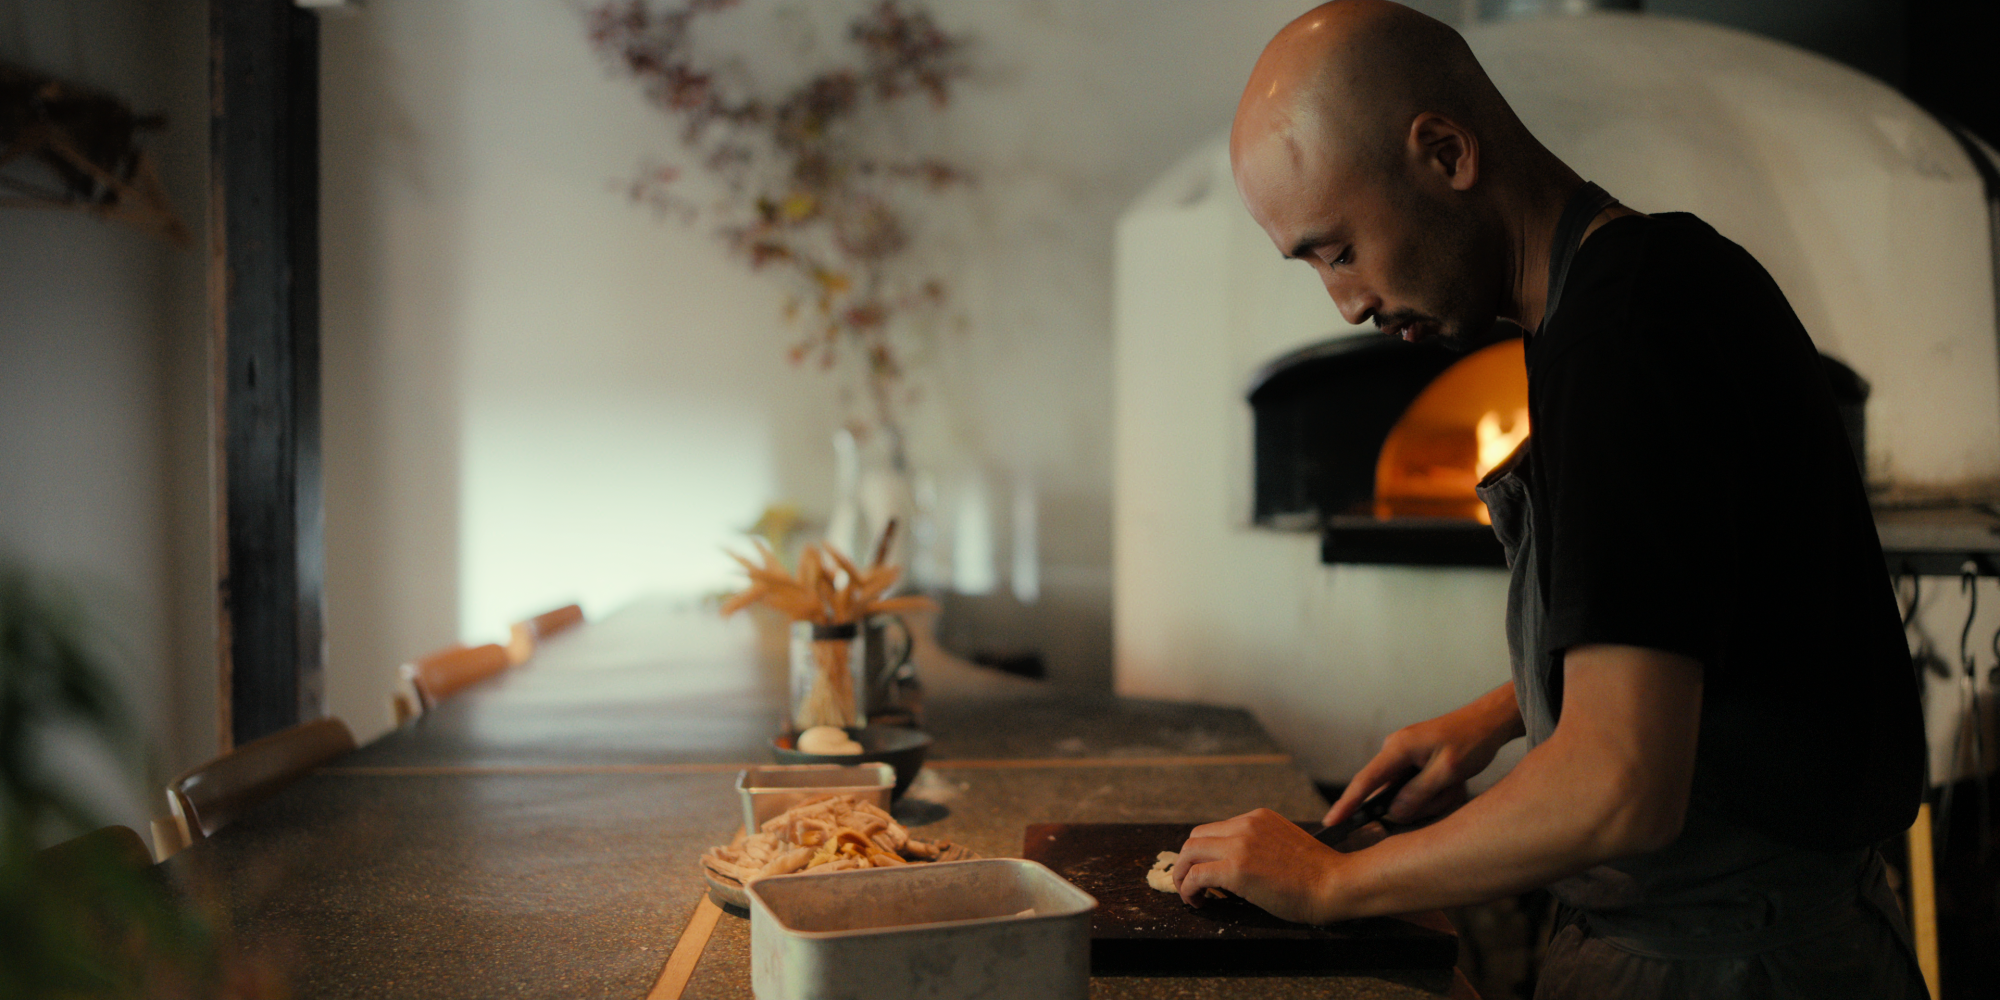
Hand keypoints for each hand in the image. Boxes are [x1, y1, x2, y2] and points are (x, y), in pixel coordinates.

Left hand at [1170, 808, 1349, 924]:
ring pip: (1189, 852)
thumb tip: (1236, 864)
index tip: (1203, 870)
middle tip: (1189, 882)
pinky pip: (1196, 875)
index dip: (1203, 852)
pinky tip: (1197, 901)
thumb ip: (1259, 845)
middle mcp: (1245, 825)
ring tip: (1189, 893)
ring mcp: (1239, 845)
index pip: (1215, 829)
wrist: (1334, 883)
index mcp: (1258, 818)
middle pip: (1196, 838)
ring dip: (1182, 874)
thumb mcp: (1284, 844)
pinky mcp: (1236, 869)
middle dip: (1187, 861)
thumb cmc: (1318, 873)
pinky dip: (1188, 889)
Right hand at [1324, 683, 1521, 827]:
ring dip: (1432, 798)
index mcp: (1397, 748)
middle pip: (1391, 794)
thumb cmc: (1471, 741)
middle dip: (1419, 803)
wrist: (1489, 722)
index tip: (1330, 822)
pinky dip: (1435, 793)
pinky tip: (1453, 783)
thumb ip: (1417, 793)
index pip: (1365, 781)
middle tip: (1448, 792)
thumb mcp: (1447, 771)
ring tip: (1455, 784)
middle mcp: (1394, 750)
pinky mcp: (1414, 762)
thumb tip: (1392, 812)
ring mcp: (1404, 756)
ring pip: (1407, 795)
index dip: (1346, 804)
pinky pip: (1416, 788)